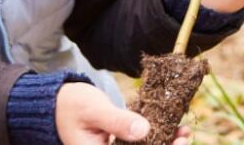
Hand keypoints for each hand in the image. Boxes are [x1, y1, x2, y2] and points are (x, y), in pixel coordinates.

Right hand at [55, 82, 192, 143]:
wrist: (58, 103)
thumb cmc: (72, 105)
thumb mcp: (95, 110)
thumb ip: (118, 122)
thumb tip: (144, 131)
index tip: (178, 143)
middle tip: (185, 136)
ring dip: (164, 144)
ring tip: (184, 132)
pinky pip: (140, 144)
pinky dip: (157, 137)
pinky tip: (173, 128)